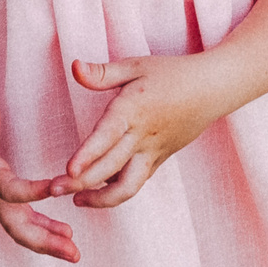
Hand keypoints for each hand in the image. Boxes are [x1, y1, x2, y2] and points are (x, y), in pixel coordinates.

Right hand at [0, 99, 77, 261]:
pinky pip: (25, 223)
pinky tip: (66, 235)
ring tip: (74, 253)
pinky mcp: (2, 204)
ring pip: (23, 231)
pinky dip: (44, 231)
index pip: (11, 190)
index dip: (33, 191)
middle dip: (45, 241)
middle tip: (74, 252)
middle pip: (18, 227)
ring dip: (49, 242)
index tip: (57, 187)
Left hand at [60, 53, 232, 209]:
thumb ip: (102, 73)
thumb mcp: (136, 66)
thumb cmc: (171, 74)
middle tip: (54, 190)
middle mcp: (143, 135)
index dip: (88, 155)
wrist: (212, 89)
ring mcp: (153, 152)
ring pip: (129, 186)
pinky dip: (117, 191)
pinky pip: (137, 182)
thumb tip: (74, 67)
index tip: (69, 171)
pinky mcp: (159, 160)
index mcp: (134, 109)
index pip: (108, 136)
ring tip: (78, 200)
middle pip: (111, 167)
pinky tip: (98, 191)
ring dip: (101, 198)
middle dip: (81, 183)